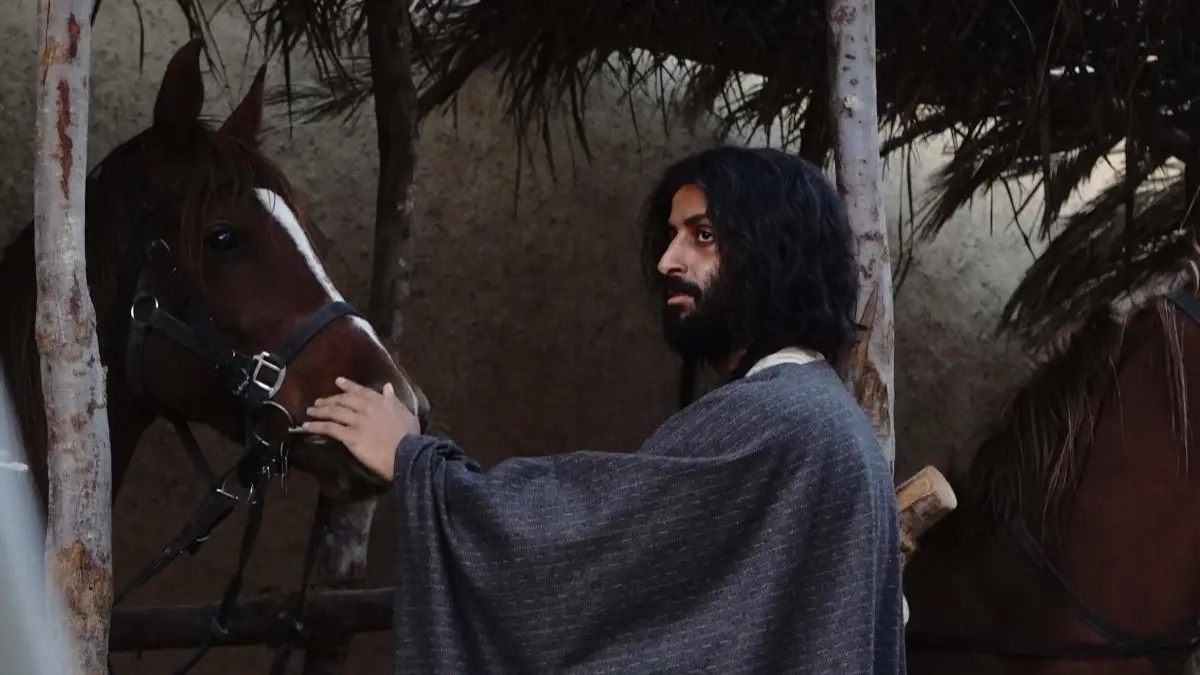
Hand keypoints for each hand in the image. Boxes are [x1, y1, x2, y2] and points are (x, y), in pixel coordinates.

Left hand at [302, 377, 419, 479]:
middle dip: (329, 400)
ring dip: (319, 411)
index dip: (348, 385)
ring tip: (309, 412)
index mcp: (381, 401)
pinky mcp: (349, 436)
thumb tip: (388, 387)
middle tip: (318, 401)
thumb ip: (394, 400)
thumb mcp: (407, 414)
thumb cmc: (410, 436)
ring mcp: (357, 421)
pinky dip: (316, 426)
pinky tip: (306, 426)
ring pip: (334, 412)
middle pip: (343, 400)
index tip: (338, 381)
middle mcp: (366, 408)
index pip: (361, 390)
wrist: (406, 453)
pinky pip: (329, 429)